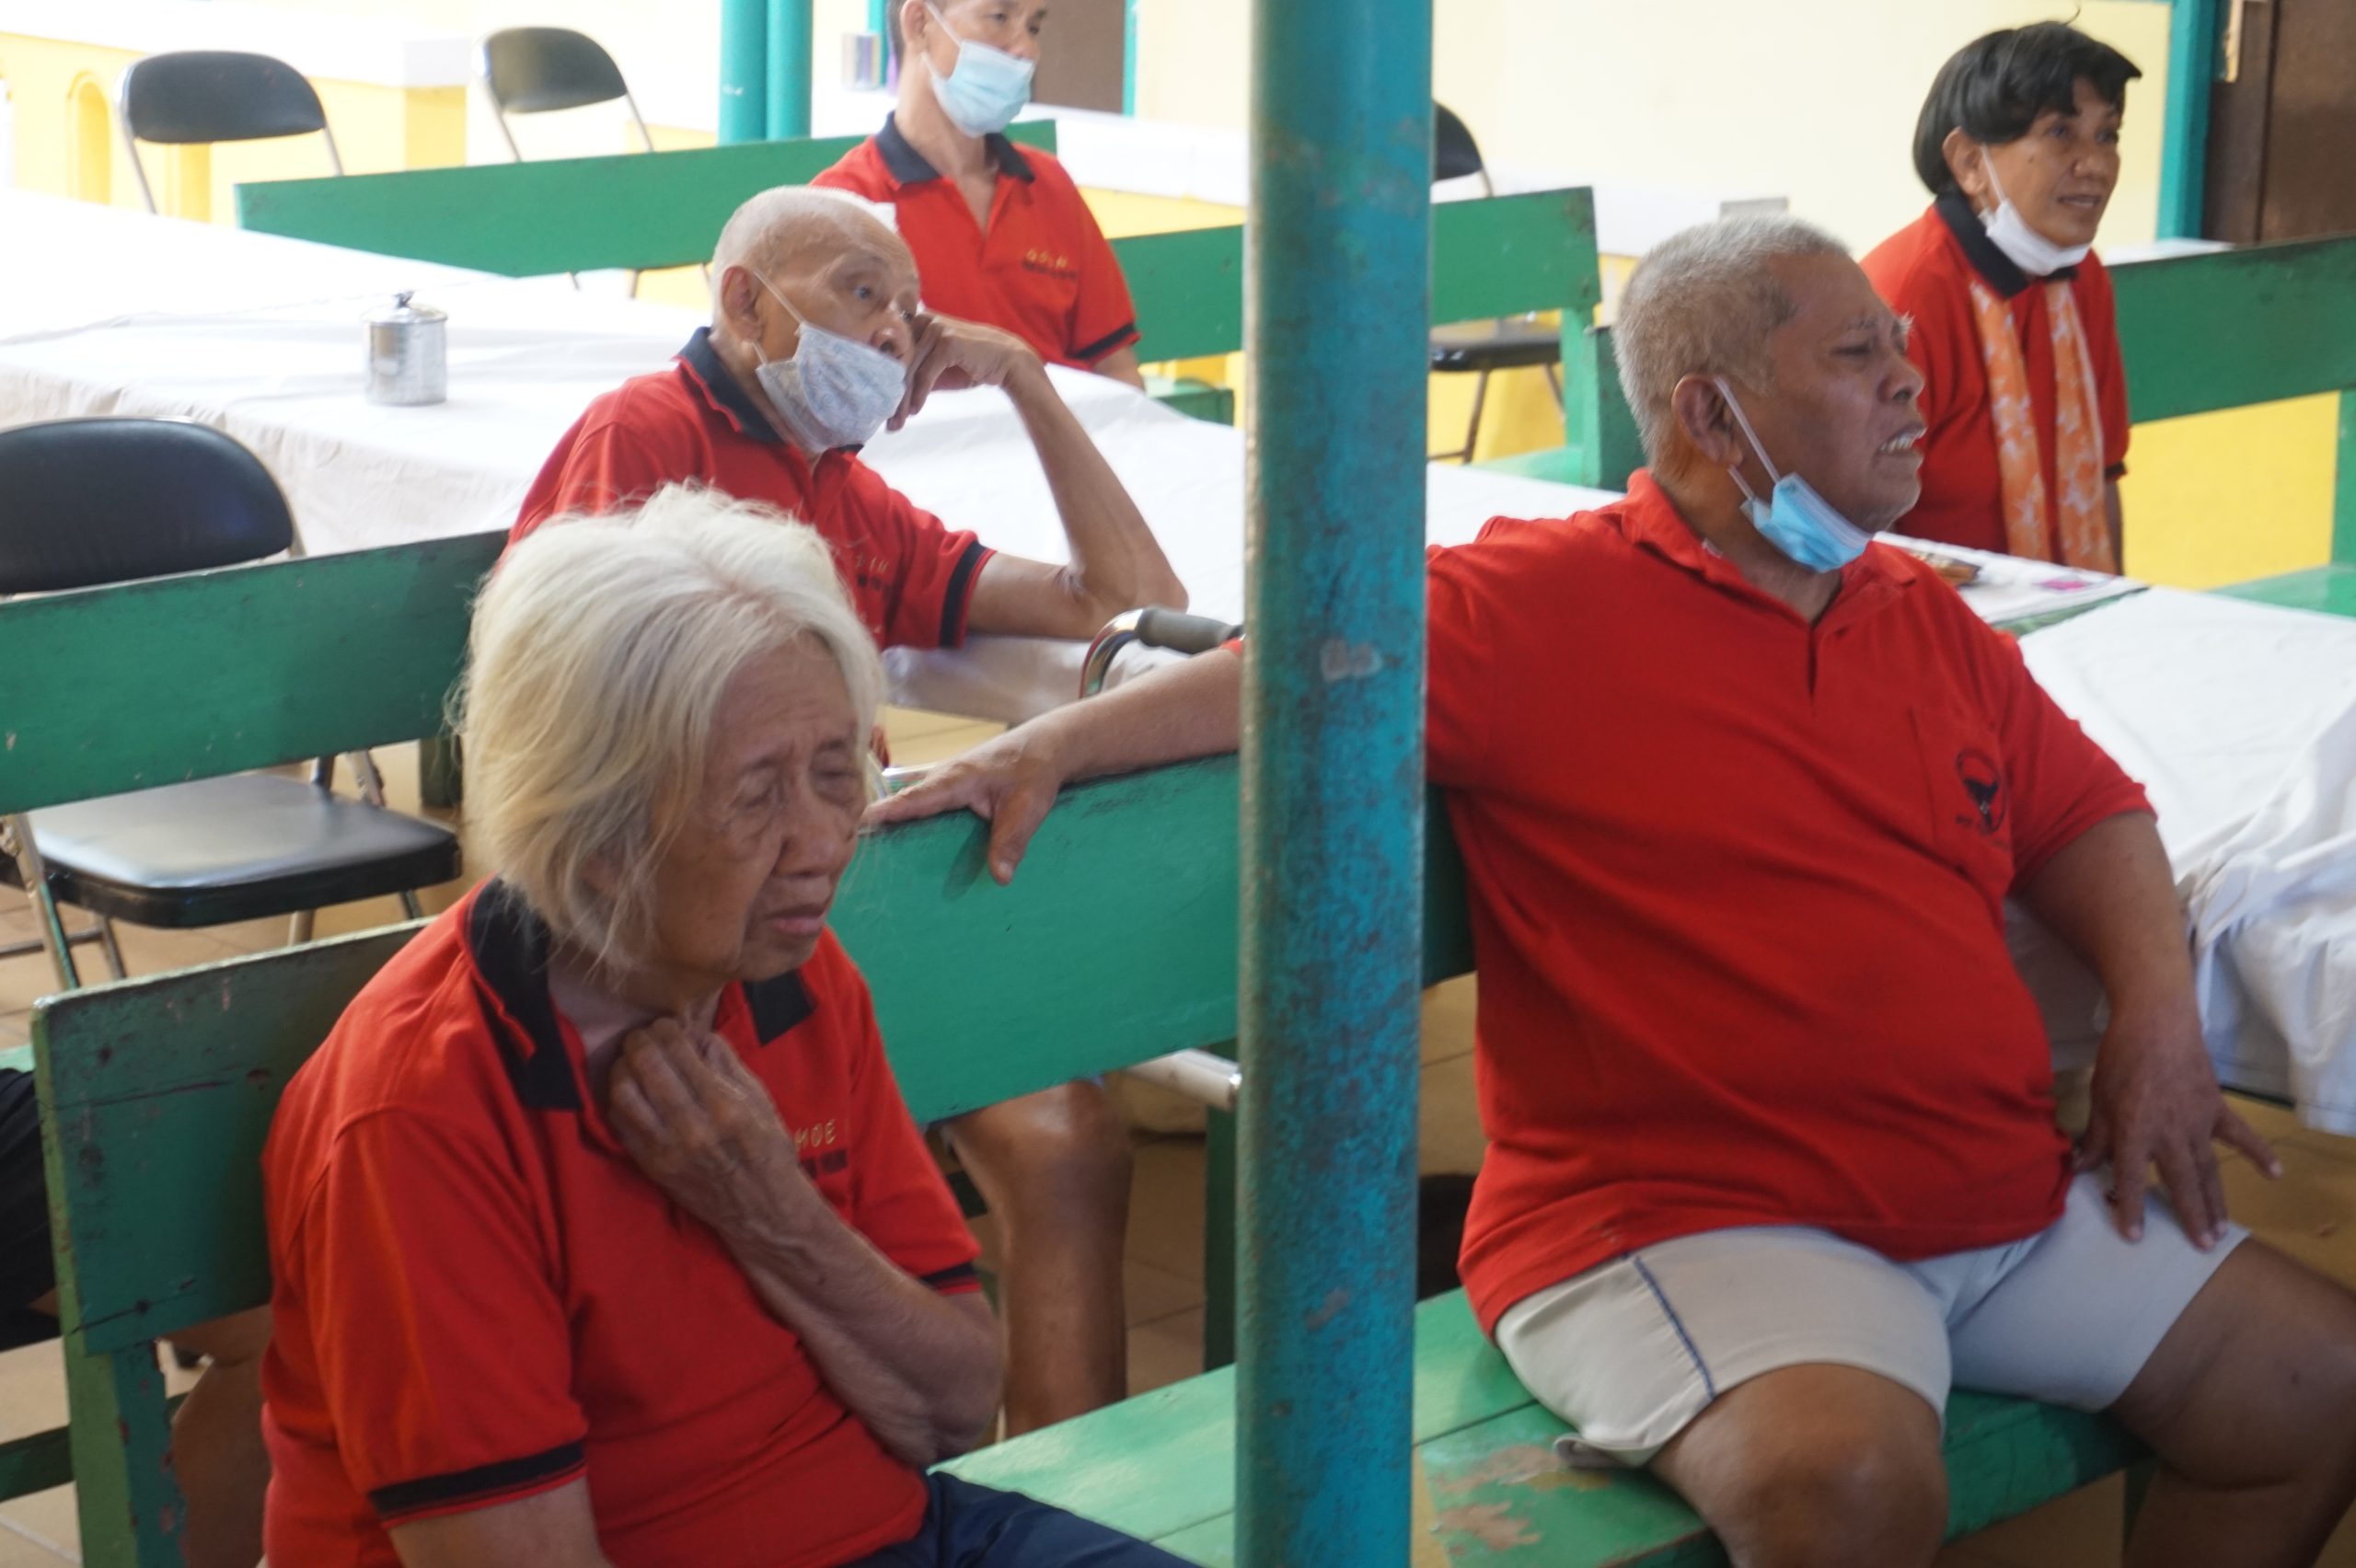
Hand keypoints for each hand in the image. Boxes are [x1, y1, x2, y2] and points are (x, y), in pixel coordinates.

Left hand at [608, 1019, 809, 1246]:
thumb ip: (727, 1063)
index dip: (666, 1029)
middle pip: (645, 1066)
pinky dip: (618, 1099)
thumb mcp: (760, 1100)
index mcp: (725, 1106)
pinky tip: (630, 1089)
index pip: (679, 1051)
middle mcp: (692, 1127)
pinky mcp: (650, 1165)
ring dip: (623, 1068)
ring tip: (632, 1061)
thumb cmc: (767, 1150)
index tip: (667, 1024)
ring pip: (623, 1093)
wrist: (761, 1210)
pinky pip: (619, 1122)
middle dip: (640, 1041)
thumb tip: (695, 1034)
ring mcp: (666, 1149)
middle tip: (643, 1035)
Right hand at [862, 729, 1069, 883]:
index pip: (913, 799)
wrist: (1044, 748)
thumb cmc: (1034, 771)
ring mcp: (942, 784)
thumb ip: (1012, 841)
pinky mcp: (946, 791)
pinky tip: (894, 845)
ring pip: (908, 805)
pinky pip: (920, 808)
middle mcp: (941, 779)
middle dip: (874, 822)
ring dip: (887, 823)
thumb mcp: (1028, 808)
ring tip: (857, 850)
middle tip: (842, 847)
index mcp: (956, 779)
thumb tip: (999, 878)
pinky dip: (905, 821)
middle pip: (901, 803)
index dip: (885, 813)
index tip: (854, 823)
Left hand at [893, 312, 1041, 427]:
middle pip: (899, 363)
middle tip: (889, 422)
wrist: (1007, 361)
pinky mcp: (946, 341)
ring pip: (910, 370)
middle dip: (893, 395)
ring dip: (903, 400)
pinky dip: (919, 395)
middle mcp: (923, 320)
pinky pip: (925, 374)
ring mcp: (935, 328)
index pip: (895, 355)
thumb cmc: (970, 365)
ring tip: (898, 422)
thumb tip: (887, 393)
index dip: (886, 382)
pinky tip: (915, 411)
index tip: (884, 409)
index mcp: (917, 322)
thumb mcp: (937, 370)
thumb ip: (915, 373)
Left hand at [2077, 996, 2279, 1247]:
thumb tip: (2076, 1167)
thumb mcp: (2098, 1099)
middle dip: (2190, 1215)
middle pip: (2181, 1181)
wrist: (2157, 1022)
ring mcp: (2198, 1122)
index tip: (2134, 1237)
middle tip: (2203, 1246)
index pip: (2131, 1178)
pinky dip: (2258, 1153)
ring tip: (2221, 1230)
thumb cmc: (2120, 1059)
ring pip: (2209, 1169)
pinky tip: (2274, 1174)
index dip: (2131, 1207)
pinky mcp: (2217, 1108)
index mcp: (2135, 1130)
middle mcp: (2169, 1133)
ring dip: (2216, 1200)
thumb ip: (2092, 1138)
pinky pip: (2241, 1135)